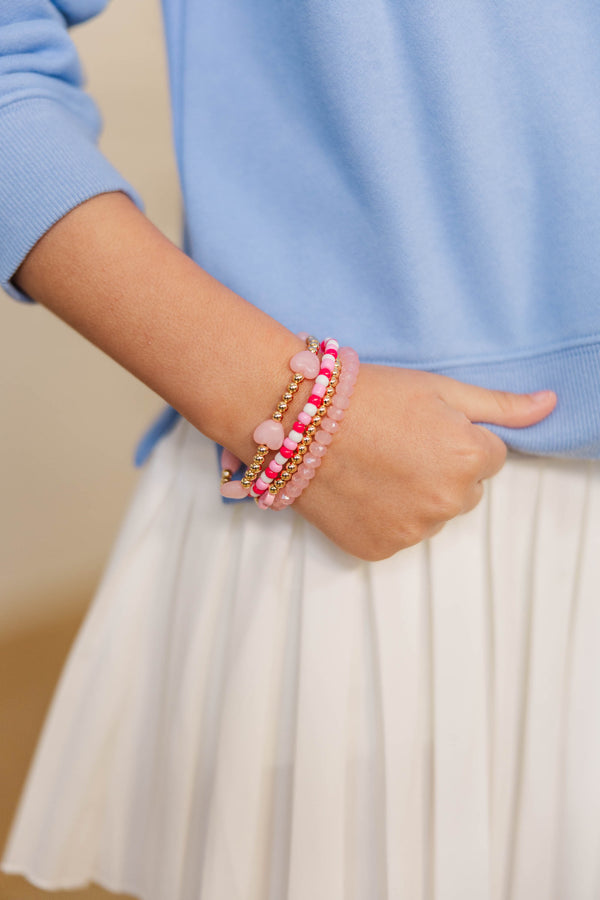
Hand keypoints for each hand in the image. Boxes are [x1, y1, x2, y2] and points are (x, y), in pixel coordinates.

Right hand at [294, 364, 556, 560]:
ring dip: (413, 497)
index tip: (420, 426)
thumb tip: (550, 404)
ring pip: (431, 515)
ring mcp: (413, 531)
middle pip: (463, 491)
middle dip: (440, 470)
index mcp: (471, 460)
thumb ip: (502, 405)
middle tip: (396, 445)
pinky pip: (399, 535)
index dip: (455, 438)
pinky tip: (363, 490)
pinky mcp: (379, 549)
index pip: (489, 457)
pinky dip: (385, 518)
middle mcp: (448, 503)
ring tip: (376, 466)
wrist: (299, 420)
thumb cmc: (370, 396)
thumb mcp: (441, 389)